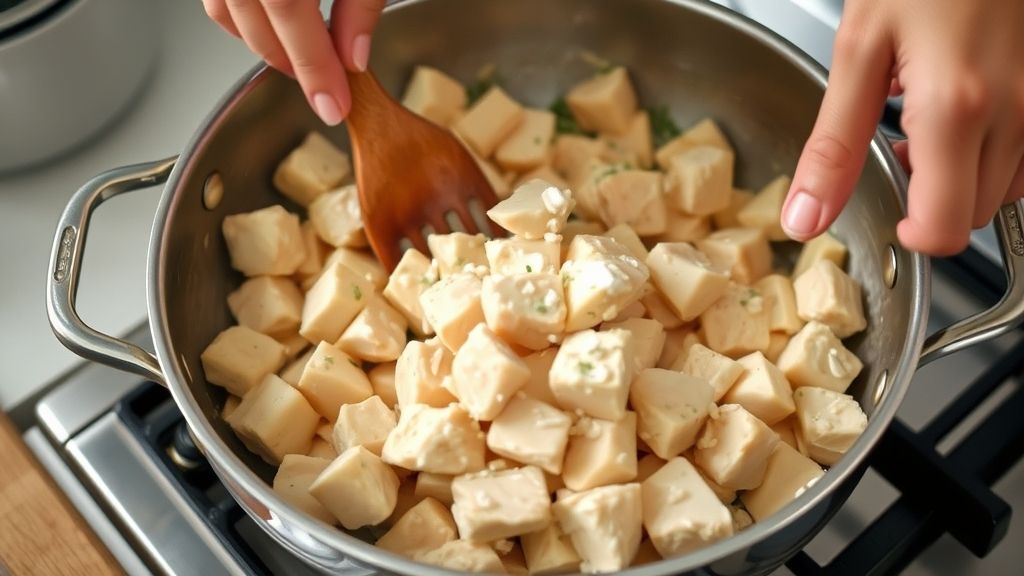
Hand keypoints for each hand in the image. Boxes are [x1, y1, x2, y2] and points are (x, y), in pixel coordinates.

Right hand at [202, 0, 385, 125]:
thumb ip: (361, 5)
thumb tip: (353, 56)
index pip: (290, 13)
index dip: (314, 66)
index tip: (334, 106)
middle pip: (255, 20)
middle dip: (291, 64)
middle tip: (326, 90)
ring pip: (225, 11)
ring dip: (264, 45)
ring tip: (303, 61)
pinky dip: (243, 22)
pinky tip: (275, 30)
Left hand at [781, 0, 1023, 254]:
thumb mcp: (857, 52)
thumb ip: (832, 146)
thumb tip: (805, 216)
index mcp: (955, 109)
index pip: (946, 229)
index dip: (912, 235)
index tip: (891, 213)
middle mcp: (1016, 112)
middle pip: (977, 213)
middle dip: (933, 201)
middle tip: (898, 150)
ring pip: (1009, 187)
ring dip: (965, 176)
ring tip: (927, 123)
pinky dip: (997, 150)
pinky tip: (966, 110)